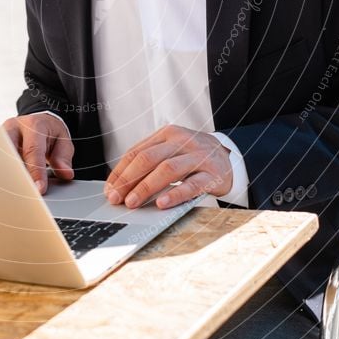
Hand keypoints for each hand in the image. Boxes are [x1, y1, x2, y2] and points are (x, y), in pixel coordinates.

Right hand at [3, 113, 73, 194]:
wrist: (36, 120)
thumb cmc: (49, 132)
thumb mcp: (63, 140)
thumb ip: (63, 157)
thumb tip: (65, 173)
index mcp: (33, 124)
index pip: (32, 150)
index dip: (36, 172)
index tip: (39, 189)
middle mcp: (13, 128)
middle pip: (9, 153)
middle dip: (16, 175)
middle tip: (25, 194)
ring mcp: (0, 136)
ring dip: (6, 177)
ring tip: (15, 194)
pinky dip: (1, 176)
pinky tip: (6, 187)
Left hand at [104, 125, 231, 209]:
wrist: (229, 156)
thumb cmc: (192, 156)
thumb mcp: (171, 150)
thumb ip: (149, 161)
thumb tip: (119, 184)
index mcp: (167, 134)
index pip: (136, 152)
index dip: (120, 172)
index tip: (109, 189)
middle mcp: (182, 141)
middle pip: (148, 158)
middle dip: (128, 180)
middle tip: (116, 198)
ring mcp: (198, 156)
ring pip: (167, 169)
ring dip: (146, 187)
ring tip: (133, 203)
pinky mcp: (213, 173)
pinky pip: (192, 185)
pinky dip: (175, 194)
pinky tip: (162, 203)